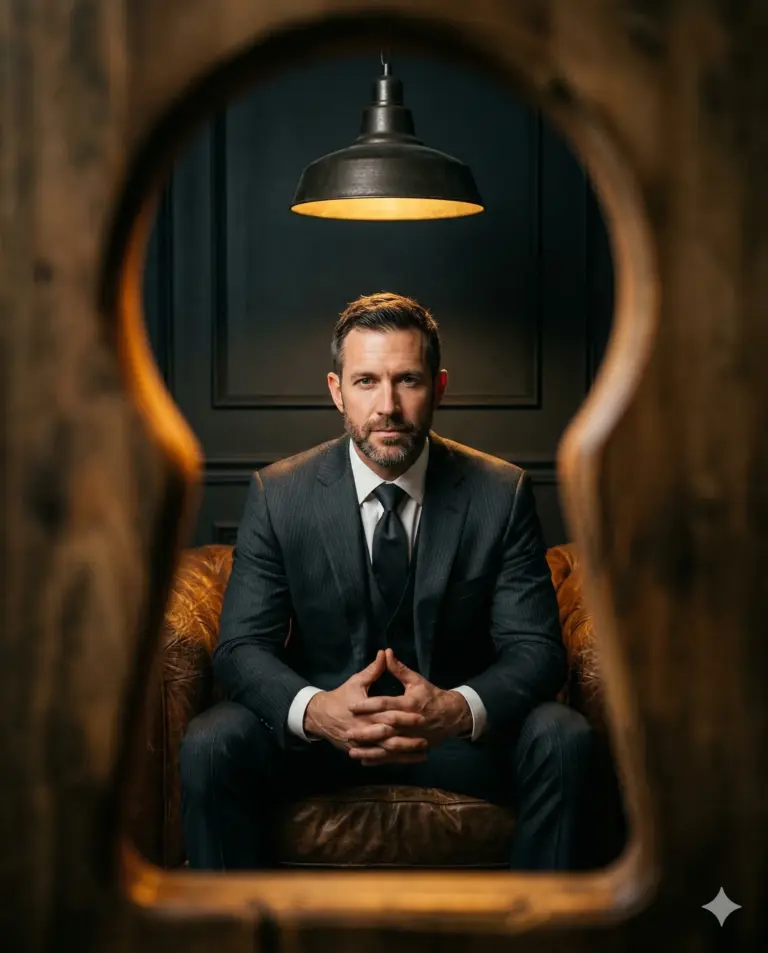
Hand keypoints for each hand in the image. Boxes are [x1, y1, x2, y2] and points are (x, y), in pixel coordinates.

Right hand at [304, 650, 428, 762]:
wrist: (320, 716)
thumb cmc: (341, 696)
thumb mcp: (357, 681)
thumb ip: (374, 669)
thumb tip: (385, 653)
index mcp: (365, 712)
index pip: (388, 715)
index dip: (405, 716)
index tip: (421, 716)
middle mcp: (364, 730)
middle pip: (389, 738)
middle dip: (407, 740)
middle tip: (426, 740)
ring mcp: (362, 743)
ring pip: (385, 752)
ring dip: (404, 753)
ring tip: (423, 753)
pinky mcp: (360, 750)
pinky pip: (379, 758)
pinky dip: (393, 760)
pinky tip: (408, 760)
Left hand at [346, 649, 472, 764]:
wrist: (451, 716)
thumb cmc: (431, 696)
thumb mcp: (416, 680)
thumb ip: (399, 669)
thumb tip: (385, 652)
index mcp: (409, 704)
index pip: (385, 704)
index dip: (368, 705)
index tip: (351, 706)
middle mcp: (409, 723)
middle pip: (384, 728)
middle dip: (365, 732)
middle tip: (347, 732)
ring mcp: (411, 738)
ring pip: (387, 747)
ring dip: (370, 750)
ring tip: (351, 752)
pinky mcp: (412, 748)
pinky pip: (394, 757)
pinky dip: (380, 760)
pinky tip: (365, 761)